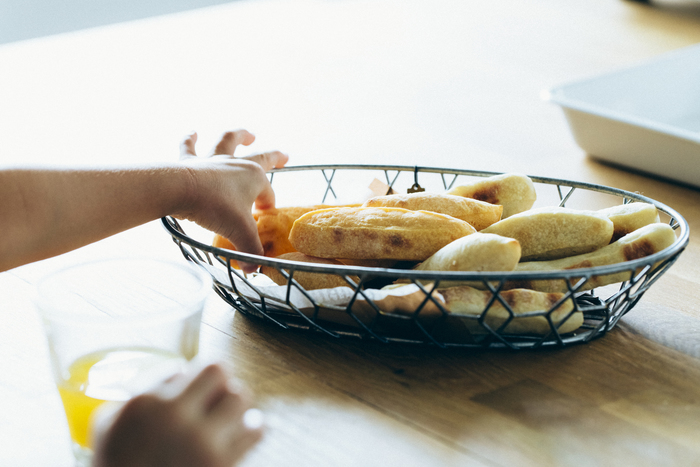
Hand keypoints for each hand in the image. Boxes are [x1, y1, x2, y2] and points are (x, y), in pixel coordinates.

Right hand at [91, 363, 263, 466]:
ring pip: (240, 398)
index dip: (198, 375)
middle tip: (216, 396)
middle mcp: (177, 416)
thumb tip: (179, 373)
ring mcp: (202, 441)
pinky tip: (242, 431)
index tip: (197, 386)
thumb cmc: (114, 464)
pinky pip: (255, 431)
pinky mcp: (221, 464)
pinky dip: (253, 427)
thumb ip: (142, 391)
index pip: (187, 367)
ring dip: (236, 403)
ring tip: (229, 414)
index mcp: (149, 403)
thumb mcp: (107, 422)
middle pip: (219, 372)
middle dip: (219, 382)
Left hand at [176, 130, 287, 271]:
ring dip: (239, 135)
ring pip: (229, 141)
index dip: (267, 208)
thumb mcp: (239, 232)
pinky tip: (193, 132)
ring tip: (247, 133)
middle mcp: (236, 164)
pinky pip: (190, 146)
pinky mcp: (190, 160)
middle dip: (274, 157)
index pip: (267, 194)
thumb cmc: (214, 207)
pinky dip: (191, 139)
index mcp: (254, 177)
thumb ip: (250, 250)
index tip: (262, 220)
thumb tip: (255, 269)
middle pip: (261, 157)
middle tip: (284, 157)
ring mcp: (213, 159)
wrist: (179, 190)